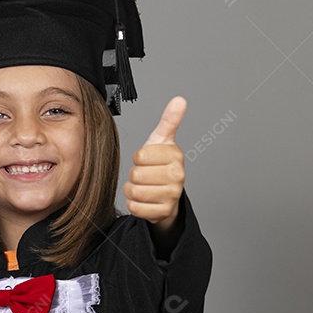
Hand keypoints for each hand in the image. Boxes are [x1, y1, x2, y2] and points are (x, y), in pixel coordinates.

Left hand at [123, 96, 185, 226]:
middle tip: (144, 175)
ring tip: (143, 187)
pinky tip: (143, 200)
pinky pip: (136, 208)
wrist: (166, 195)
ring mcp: (172, 196)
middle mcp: (178, 176)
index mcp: (175, 156)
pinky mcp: (163, 212)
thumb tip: (179, 99)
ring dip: (132, 190)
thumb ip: (169, 120)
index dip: (138, 158)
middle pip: (136, 174)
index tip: (147, 160)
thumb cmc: (160, 164)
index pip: (140, 155)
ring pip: (134, 191)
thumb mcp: (162, 141)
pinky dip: (134, 204)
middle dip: (134, 175)